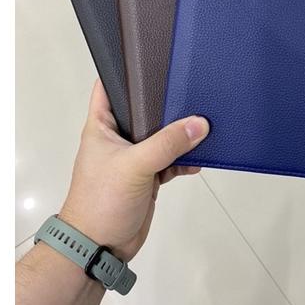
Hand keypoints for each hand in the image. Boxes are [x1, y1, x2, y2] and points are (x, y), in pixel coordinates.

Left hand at [58, 80, 208, 261]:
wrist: (100, 247)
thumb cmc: (101, 200)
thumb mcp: (135, 165)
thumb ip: (168, 143)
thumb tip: (200, 124)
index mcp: (102, 126)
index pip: (109, 87)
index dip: (125, 71)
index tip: (151, 57)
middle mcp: (118, 137)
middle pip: (144, 111)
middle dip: (165, 103)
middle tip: (190, 87)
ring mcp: (135, 157)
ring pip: (161, 136)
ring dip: (180, 134)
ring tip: (204, 123)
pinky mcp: (148, 176)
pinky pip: (170, 160)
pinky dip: (184, 159)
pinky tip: (200, 158)